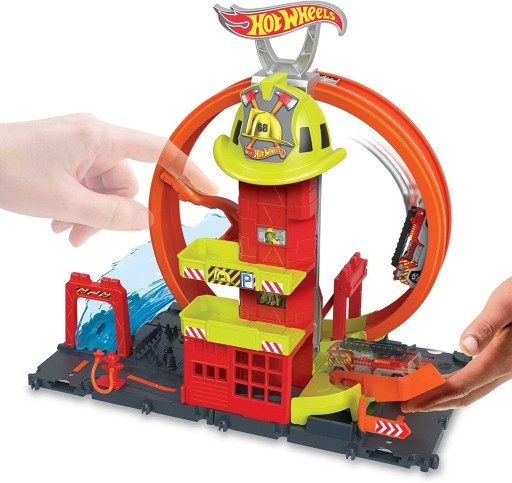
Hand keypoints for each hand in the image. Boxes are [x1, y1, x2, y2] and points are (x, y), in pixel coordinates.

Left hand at [0, 114, 216, 245]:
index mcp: (98, 136)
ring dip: (92, 213)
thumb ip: (111, 215)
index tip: (204, 187)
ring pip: (106, 188)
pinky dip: (81, 204)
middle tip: (85, 234)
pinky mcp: (69, 154)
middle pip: (126, 181)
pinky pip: (89, 184)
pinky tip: (61, 219)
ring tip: (67, 229)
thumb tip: (146, 221)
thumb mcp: (64, 202)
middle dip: (111, 212)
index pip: (158, 150)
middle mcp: (94, 136)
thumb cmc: (4, 167)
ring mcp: (80, 145)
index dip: (186, 168)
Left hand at [402, 278, 511, 411]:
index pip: (462, 385)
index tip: (414, 402)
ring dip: (446, 395)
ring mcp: (507, 367)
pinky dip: (459, 385)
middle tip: (410, 404)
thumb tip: (467, 346)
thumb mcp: (505, 305)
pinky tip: (447, 380)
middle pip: (466, 394)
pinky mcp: (506, 361)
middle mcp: (505, 368)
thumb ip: (485, 326)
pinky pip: (479, 380)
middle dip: (435, 402)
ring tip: (422, 395)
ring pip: (474, 389)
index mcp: (501, 359)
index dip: (434, 396)